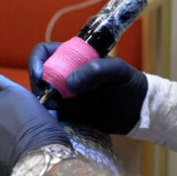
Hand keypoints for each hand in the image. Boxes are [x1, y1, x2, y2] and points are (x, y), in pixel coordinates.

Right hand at [30, 41, 146, 134]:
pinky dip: (51, 119)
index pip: (44, 52)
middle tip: (53, 102)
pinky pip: (52, 115)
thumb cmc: (130, 84)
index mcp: (74, 57)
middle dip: (40, 89)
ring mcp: (65, 95)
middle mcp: (65, 75)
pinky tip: (60, 123)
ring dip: (44, 106)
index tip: (40, 76)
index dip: (37, 61)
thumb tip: (69, 83)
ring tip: (59, 114)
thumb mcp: (118, 71)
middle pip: (39, 78)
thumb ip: (96, 70)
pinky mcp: (69, 114)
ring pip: (42, 98)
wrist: (139, 111)